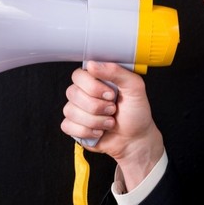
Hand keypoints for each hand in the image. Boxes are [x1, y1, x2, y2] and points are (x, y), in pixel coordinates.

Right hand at [62, 61, 164, 189]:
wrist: (135, 139)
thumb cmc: (136, 113)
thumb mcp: (135, 88)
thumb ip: (117, 72)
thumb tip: (92, 64)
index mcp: (96, 79)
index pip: (79, 75)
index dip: (93, 87)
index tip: (111, 95)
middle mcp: (84, 92)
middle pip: (72, 93)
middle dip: (96, 106)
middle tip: (112, 109)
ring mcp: (77, 109)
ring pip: (70, 111)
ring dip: (95, 121)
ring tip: (109, 122)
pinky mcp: (73, 126)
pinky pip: (67, 125)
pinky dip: (87, 131)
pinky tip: (99, 131)